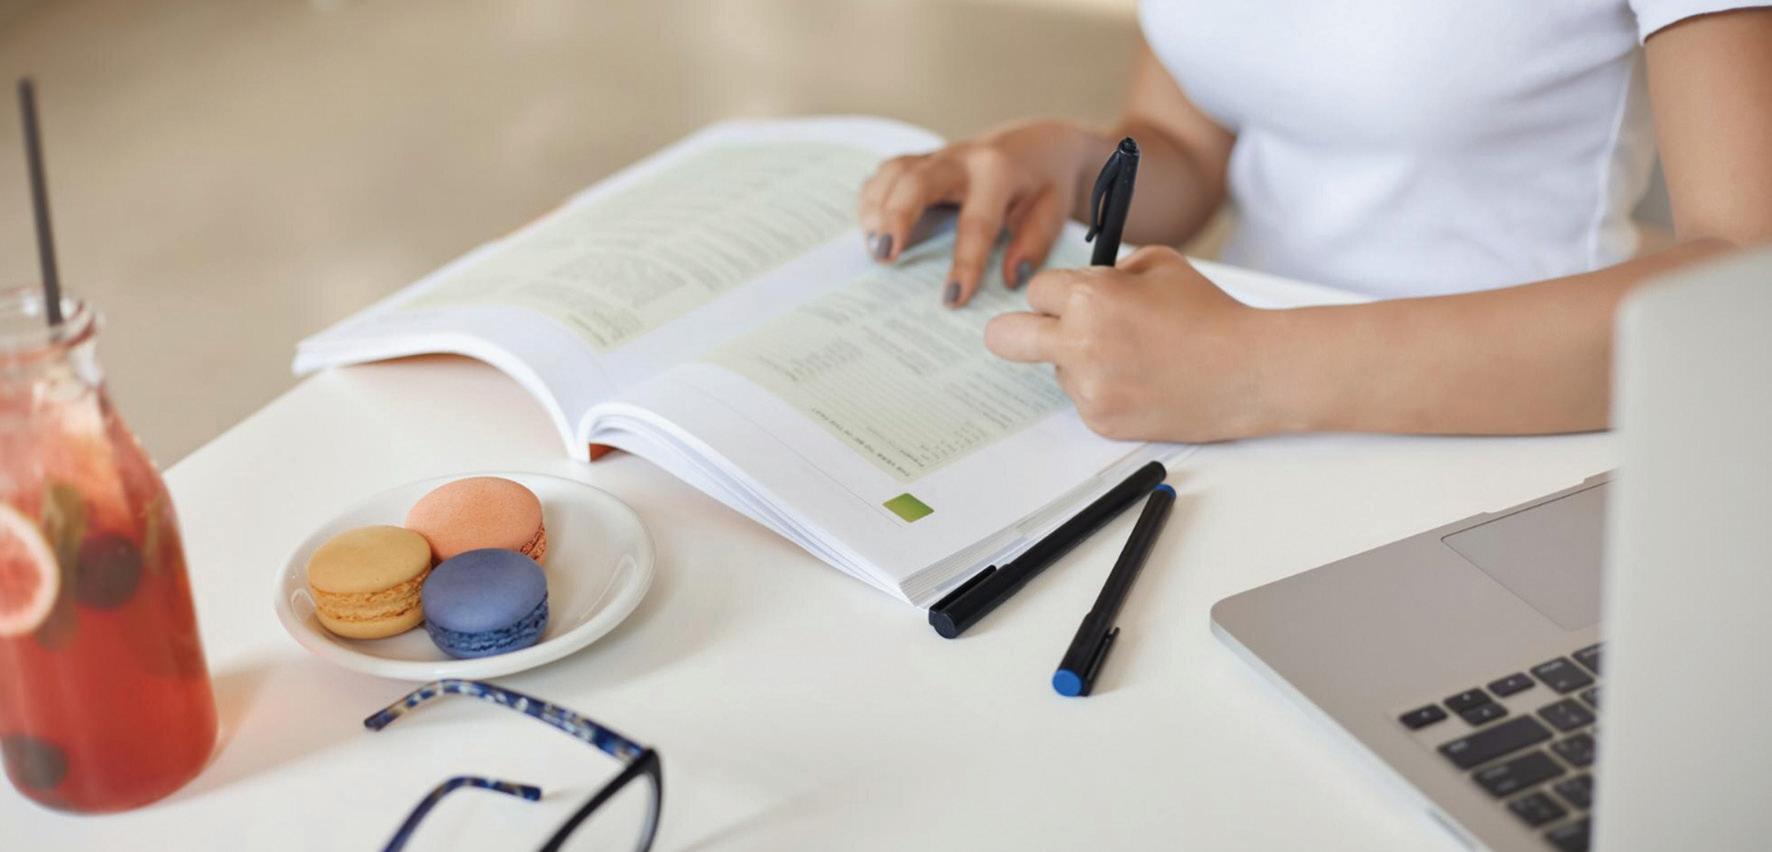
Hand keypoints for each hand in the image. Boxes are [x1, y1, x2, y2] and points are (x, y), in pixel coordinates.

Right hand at [858, 120, 1097, 306]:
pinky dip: (873, 198)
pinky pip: (887, 172)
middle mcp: (962, 159)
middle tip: (884, 256)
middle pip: (917, 182)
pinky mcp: (921, 160)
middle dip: (896, 218)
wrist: (1036, 144)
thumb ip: (1033, 244)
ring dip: (877, 209)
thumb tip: (1010, 278)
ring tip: (874, 248)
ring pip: (894, 173)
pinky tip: (870, 227)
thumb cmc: (1043, 183)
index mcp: (999, 173)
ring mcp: (937, 155)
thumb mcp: (1052, 211)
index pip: (976, 222)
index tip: (952, 299)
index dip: (964, 263)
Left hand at [984, 246, 1281, 442]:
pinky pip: (1083, 398)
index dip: (1055, 293)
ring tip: (1135, 357)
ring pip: (1056, 370)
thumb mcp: (1158, 263)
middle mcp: (1079, 344)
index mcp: (1089, 298)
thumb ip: (1109, 270)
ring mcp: (1088, 389)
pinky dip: (1104, 389)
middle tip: (1031, 333)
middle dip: (1011, 331)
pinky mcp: (1101, 421)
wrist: (1247, 371)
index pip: (1034, 290)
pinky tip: (1143, 380)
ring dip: (1080, 360)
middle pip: (1003, 338)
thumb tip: (1080, 286)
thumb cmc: (1209, 313)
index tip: (1068, 298)